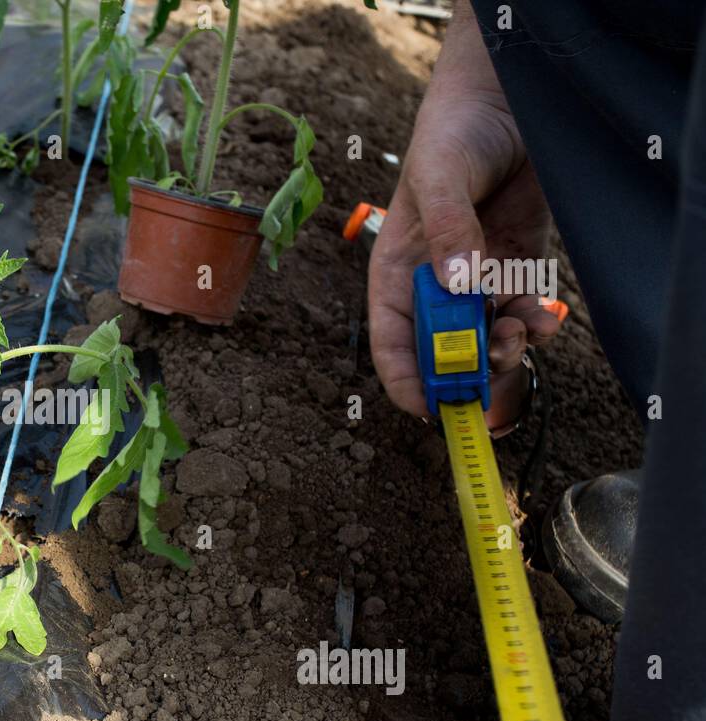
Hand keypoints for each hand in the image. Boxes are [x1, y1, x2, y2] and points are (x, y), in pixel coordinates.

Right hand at [368, 0, 559, 423]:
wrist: (508, 97)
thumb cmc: (454, 132)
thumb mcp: (439, 176)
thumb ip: (448, 232)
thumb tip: (459, 286)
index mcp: (397, 271)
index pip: (392, 341)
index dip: (408, 380)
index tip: (432, 407)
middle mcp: (435, 283)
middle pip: (443, 349)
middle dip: (466, 370)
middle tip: (489, 375)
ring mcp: (479, 276)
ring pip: (488, 336)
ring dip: (506, 349)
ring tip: (520, 336)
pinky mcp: (518, 264)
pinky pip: (525, 308)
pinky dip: (537, 323)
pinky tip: (543, 317)